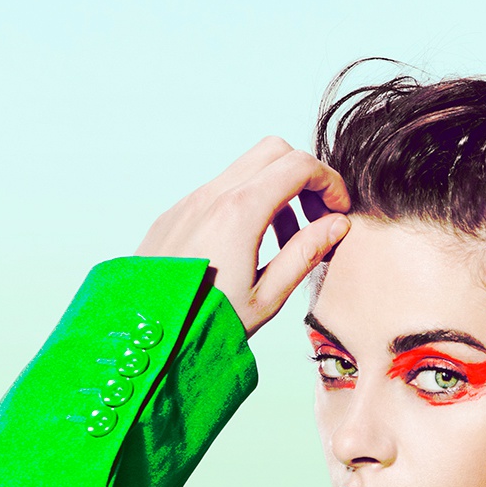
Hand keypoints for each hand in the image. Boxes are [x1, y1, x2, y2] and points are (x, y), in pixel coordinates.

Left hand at [136, 136, 351, 336]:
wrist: (146, 334)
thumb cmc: (205, 323)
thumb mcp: (266, 296)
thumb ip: (305, 254)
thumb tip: (337, 225)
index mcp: (239, 213)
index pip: (298, 166)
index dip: (330, 182)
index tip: (339, 210)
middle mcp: (212, 196)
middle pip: (273, 151)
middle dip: (303, 176)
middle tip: (316, 215)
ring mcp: (190, 201)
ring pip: (245, 170)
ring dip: (275, 191)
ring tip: (284, 242)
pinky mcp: (175, 213)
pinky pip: (219, 190)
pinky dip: (246, 203)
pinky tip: (248, 246)